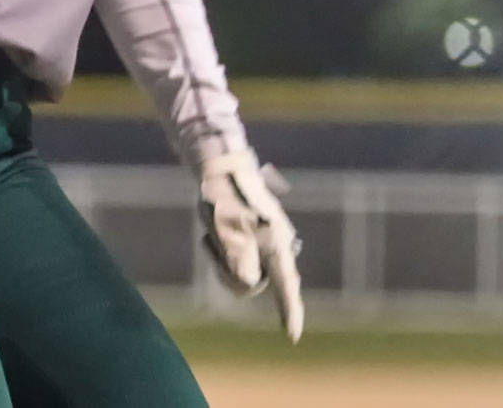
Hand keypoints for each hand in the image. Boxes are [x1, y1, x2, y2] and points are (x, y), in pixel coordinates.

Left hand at [198, 148, 303, 343]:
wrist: (220, 166)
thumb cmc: (224, 196)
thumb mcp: (226, 226)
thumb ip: (237, 255)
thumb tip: (249, 284)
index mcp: (275, 243)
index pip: (285, 284)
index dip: (289, 311)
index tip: (292, 336)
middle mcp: (276, 245)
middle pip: (256, 282)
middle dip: (231, 274)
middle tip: (210, 244)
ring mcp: (266, 243)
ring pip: (244, 273)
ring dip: (224, 262)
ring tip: (211, 235)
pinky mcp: (255, 239)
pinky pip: (239, 263)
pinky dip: (223, 255)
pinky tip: (212, 234)